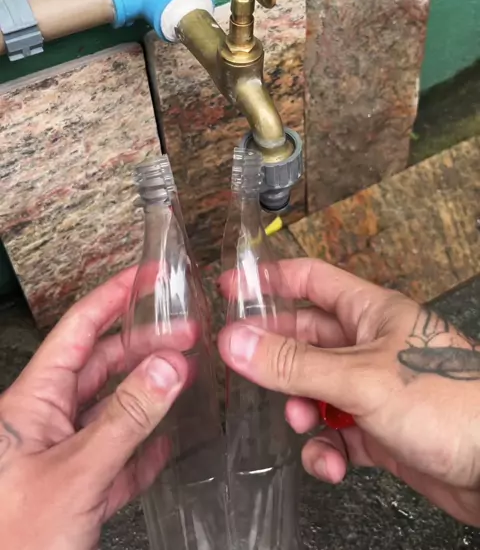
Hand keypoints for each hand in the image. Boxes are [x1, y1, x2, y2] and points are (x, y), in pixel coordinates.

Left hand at [0, 268, 190, 549]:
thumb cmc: (13, 539)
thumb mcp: (75, 473)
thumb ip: (126, 419)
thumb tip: (168, 367)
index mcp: (32, 402)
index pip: (79, 330)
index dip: (114, 297)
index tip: (149, 276)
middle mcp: (45, 421)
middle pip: (101, 365)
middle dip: (143, 346)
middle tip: (186, 333)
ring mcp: (61, 455)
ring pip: (111, 410)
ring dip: (149, 395)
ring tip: (186, 378)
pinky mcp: (75, 490)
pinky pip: (115, 455)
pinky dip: (144, 447)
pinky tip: (168, 442)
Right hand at [219, 258, 479, 525]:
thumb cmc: (448, 402)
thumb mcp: (360, 379)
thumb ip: (294, 364)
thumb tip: (235, 342)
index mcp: (371, 312)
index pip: (310, 281)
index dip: (268, 281)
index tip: (228, 288)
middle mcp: (371, 345)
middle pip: (306, 340)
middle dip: (277, 358)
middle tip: (244, 370)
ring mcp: (375, 389)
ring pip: (316, 390)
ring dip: (301, 409)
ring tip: (304, 422)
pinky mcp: (381, 430)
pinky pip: (336, 434)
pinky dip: (326, 449)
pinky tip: (331, 463)